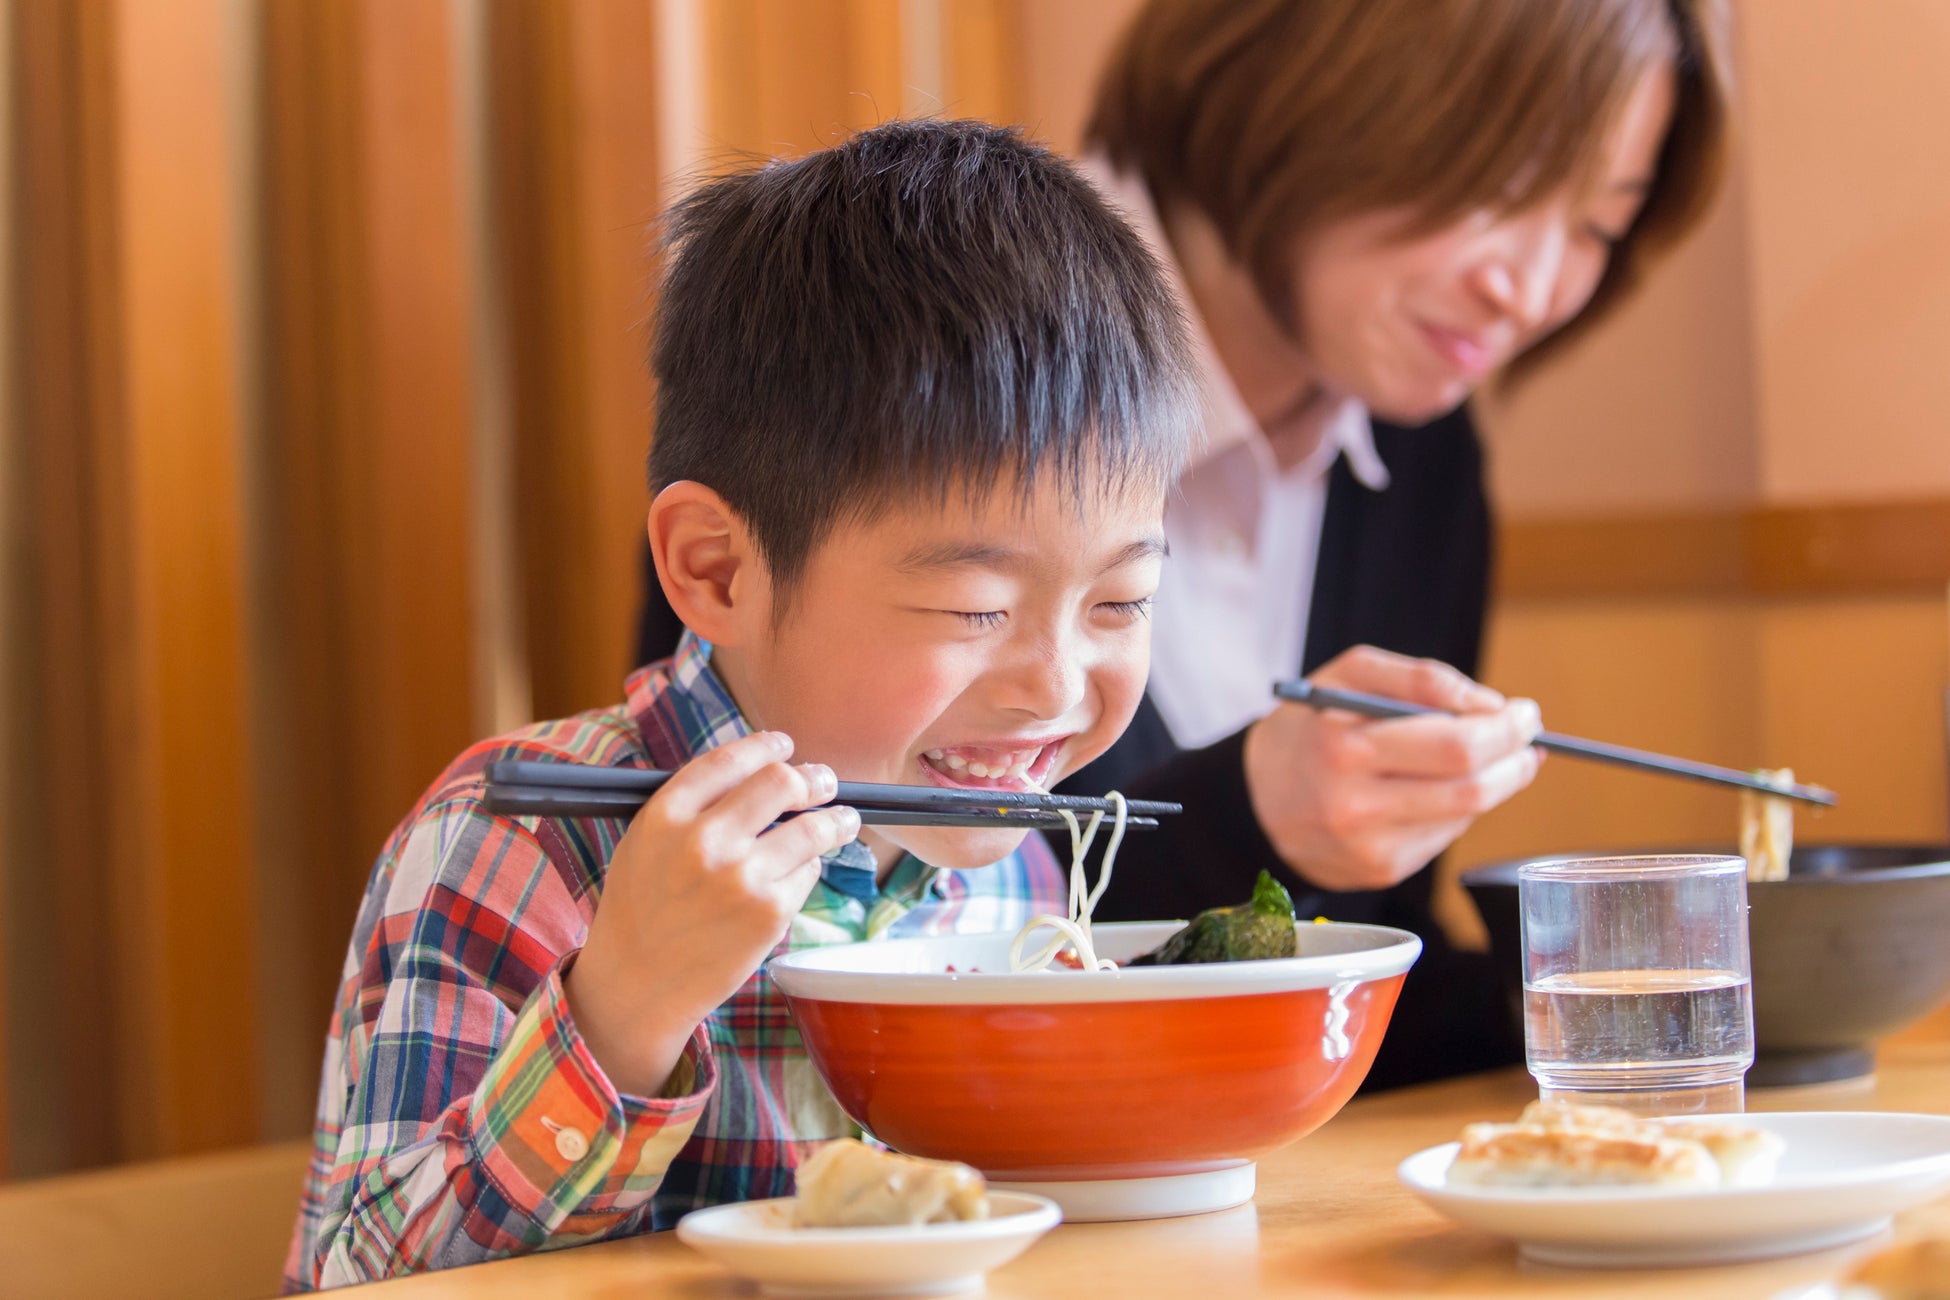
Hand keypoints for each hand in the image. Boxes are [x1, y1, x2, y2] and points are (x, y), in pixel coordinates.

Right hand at [564, 731, 860, 1095]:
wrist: (637, 985)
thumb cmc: (642, 912)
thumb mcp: (647, 843)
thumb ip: (694, 807)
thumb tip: (760, 773)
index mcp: (666, 815)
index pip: (730, 761)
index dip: (766, 746)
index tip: (784, 745)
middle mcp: (704, 840)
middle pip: (780, 782)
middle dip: (813, 778)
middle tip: (825, 782)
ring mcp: (740, 877)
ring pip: (812, 827)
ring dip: (835, 821)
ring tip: (844, 821)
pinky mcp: (769, 912)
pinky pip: (807, 873)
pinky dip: (805, 872)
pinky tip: (791, 880)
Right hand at [1242, 646, 1542, 892]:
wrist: (1256, 797)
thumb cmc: (1310, 727)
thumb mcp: (1348, 676)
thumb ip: (1419, 678)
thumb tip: (1488, 705)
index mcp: (1344, 748)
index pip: (1455, 745)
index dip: (1504, 728)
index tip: (1523, 711)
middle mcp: (1354, 805)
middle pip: (1471, 787)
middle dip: (1515, 756)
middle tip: (1526, 735)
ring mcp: (1368, 846)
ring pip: (1466, 815)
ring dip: (1498, 782)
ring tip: (1499, 758)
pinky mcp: (1378, 871)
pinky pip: (1444, 836)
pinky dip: (1458, 808)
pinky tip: (1442, 788)